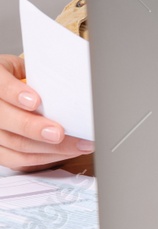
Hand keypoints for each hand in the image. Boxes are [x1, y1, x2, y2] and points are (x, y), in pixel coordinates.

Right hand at [0, 55, 92, 170]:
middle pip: (4, 120)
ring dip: (48, 148)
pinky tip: (66, 153)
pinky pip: (17, 160)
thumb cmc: (18, 79)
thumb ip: (40, 74)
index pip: (0, 86)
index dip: (15, 94)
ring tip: (77, 145)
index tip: (35, 101)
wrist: (3, 89)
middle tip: (59, 133)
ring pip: (14, 143)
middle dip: (33, 128)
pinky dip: (44, 158)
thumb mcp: (24, 68)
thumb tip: (75, 80)